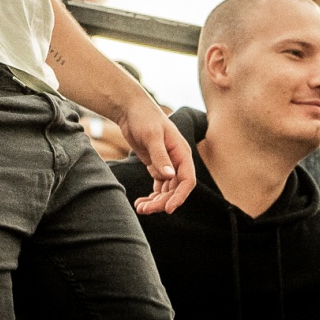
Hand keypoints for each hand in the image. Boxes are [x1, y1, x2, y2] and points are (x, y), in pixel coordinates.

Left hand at [118, 97, 195, 213]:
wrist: (131, 110)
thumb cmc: (145, 118)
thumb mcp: (152, 136)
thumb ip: (160, 156)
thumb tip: (170, 176)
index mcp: (182, 153)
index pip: (187, 180)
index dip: (179, 196)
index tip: (168, 209)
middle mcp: (177, 161)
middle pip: (175, 189)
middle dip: (162, 201)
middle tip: (145, 210)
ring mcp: (167, 164)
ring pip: (166, 190)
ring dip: (155, 201)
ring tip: (140, 208)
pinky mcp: (156, 165)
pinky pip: (158, 186)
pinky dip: (151, 196)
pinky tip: (140, 203)